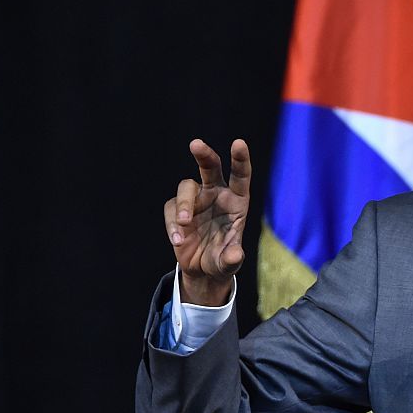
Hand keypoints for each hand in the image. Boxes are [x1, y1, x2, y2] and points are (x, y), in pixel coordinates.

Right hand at [163, 139, 250, 305]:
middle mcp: (217, 194)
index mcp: (237, 200)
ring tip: (184, 222)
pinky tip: (179, 240)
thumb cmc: (223, 259)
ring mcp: (196, 200)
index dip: (240, 159)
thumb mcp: (229, 262)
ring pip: (186, 187)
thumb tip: (236, 256)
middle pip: (210, 168)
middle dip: (204, 155)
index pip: (241, 175)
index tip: (238, 143)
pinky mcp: (176, 210)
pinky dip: (172, 224)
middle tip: (196, 144)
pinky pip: (171, 209)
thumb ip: (233, 258)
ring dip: (184, 203)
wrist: (202, 269)